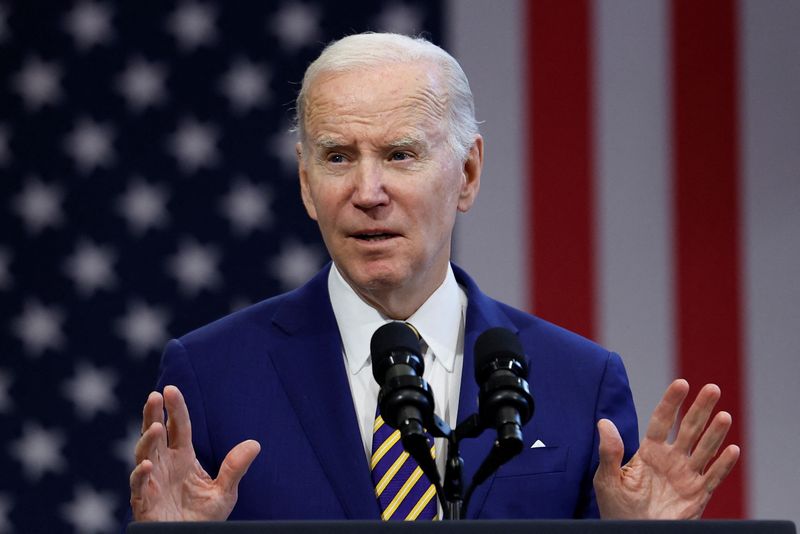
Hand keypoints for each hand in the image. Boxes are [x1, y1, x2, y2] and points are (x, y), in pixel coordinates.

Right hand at [129, 385, 260, 520]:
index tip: (171, 390)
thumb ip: (235, 468)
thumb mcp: (225, 491)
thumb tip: (255, 444)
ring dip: (147, 441)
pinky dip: (141, 475)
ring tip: (155, 427)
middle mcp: (164, 465)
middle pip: (155, 435)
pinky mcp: (144, 503)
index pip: (178, 427)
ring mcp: (152, 482)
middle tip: (154, 396)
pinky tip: (148, 465)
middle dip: (152, 415)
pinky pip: (139, 487)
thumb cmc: (204, 517)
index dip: (175, 409)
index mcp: (182, 457)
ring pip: (144, 455)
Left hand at [594, 379, 739, 518]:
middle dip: (700, 409)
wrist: (633, 532)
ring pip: (704, 449)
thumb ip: (609, 451)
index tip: (681, 383)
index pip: (662, 420)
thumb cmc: (617, 507)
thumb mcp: (607, 479)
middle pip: (689, 428)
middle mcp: (671, 459)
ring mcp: (686, 475)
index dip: (672, 402)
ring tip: (724, 415)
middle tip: (712, 389)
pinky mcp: (697, 495)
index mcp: (650, 451)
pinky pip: (713, 477)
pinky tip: (732, 449)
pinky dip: (723, 465)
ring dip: (715, 433)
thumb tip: (603, 422)